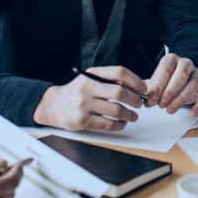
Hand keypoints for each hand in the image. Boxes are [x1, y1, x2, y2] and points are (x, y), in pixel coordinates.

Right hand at [32, 66, 147, 131]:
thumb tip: (137, 87)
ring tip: (133, 116)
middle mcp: (88, 88)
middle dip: (135, 100)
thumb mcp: (90, 79)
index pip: (119, 72)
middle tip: (139, 104)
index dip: (135, 81)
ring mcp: (84, 105)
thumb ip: (109, 80)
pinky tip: (122, 123)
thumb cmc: (77, 92)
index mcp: (92, 74)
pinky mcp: (83, 120)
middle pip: (120, 93)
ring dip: (130, 115)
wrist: (54, 105)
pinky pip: (107, 125)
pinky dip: (119, 125)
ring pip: (116, 111)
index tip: (143, 89)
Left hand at [146, 53, 197, 115]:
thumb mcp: (155, 82)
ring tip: (170, 109)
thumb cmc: (166, 81)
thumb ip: (149, 89)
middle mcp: (186, 64)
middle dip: (169, 93)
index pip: (166, 69)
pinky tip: (192, 113)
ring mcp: (197, 74)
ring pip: (193, 85)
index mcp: (171, 59)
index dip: (158, 85)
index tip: (152, 98)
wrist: (181, 79)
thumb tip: (143, 99)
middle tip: (161, 104)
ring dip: (180, 100)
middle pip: (181, 76)